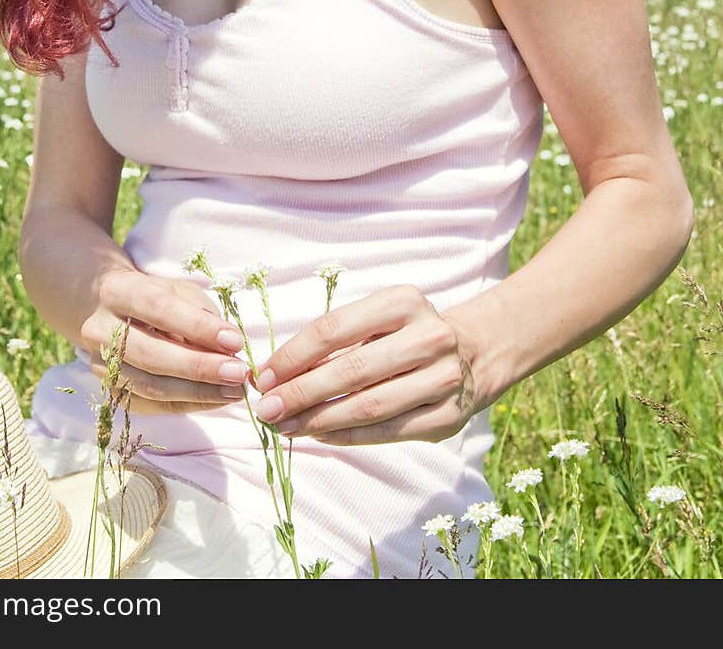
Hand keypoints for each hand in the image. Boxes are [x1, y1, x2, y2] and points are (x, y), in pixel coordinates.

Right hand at [80, 268, 248, 413]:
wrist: (109, 311)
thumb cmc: (155, 298)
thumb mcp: (178, 291)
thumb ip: (201, 315)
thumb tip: (229, 349)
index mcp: (117, 291)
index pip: (159, 309)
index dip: (198, 327)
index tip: (235, 341)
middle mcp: (99, 329)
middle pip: (151, 355)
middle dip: (200, 367)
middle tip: (237, 373)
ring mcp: (100, 365)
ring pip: (150, 387)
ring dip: (198, 392)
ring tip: (233, 390)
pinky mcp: (110, 391)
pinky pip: (153, 405)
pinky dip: (189, 404)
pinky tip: (217, 398)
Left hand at [248, 284, 479, 445]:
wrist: (474, 352)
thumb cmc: (406, 333)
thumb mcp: (378, 318)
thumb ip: (337, 341)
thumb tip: (278, 374)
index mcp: (403, 302)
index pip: (334, 329)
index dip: (294, 355)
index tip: (264, 376)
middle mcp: (428, 337)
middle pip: (350, 370)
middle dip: (300, 392)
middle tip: (267, 409)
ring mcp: (443, 378)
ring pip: (368, 406)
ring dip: (319, 420)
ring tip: (286, 427)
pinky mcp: (448, 417)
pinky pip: (388, 431)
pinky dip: (348, 436)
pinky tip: (320, 434)